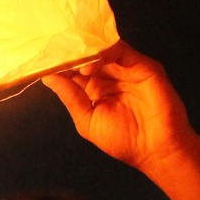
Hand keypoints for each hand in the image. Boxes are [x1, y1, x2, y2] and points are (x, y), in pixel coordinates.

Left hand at [44, 42, 195, 175]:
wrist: (156, 149)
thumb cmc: (124, 140)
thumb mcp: (87, 120)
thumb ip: (71, 97)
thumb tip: (48, 78)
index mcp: (95, 89)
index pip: (75, 69)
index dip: (60, 64)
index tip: (42, 61)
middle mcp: (110, 76)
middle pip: (87, 55)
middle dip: (71, 54)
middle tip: (52, 52)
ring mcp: (127, 69)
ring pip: (103, 50)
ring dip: (85, 53)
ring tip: (71, 62)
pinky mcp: (143, 66)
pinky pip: (122, 50)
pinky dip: (104, 52)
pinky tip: (89, 65)